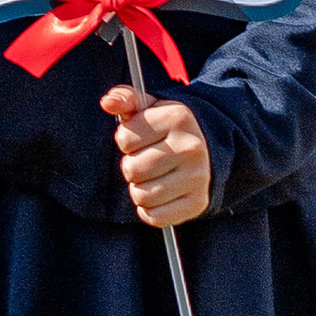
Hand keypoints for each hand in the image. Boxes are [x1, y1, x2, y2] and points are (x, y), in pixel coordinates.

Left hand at [105, 91, 212, 228]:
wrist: (207, 149)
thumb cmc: (167, 128)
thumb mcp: (149, 107)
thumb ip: (125, 99)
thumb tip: (108, 102)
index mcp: (178, 118)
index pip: (125, 138)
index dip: (126, 139)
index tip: (140, 138)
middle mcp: (191, 148)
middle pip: (132, 169)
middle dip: (131, 165)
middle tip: (146, 159)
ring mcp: (197, 177)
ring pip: (141, 195)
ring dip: (139, 189)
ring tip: (152, 176)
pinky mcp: (198, 203)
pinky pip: (155, 217)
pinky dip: (149, 210)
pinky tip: (159, 193)